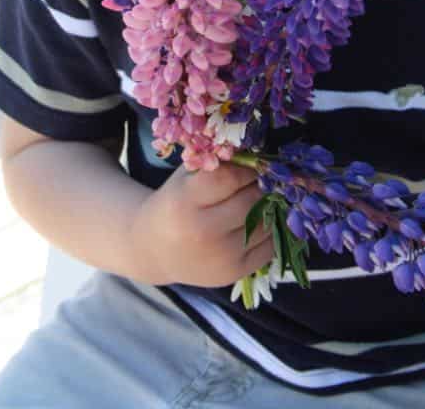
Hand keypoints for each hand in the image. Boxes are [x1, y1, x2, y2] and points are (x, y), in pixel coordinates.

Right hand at [128, 162, 273, 286]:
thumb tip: (256, 152)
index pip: (230, 177)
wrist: (154, 249)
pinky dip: (271, 229)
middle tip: (264, 179)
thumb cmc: (173, 204)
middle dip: (261, 186)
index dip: (246, 168)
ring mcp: (220, 256)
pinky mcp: (234, 272)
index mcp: (185, 202)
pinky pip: (269, 246)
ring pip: (265, 223)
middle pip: (250, 200)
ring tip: (264, 197)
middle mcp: (203, 232)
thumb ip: (215, 163)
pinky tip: (262, 219)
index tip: (252, 164)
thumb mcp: (184, 178)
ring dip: (270, 206)